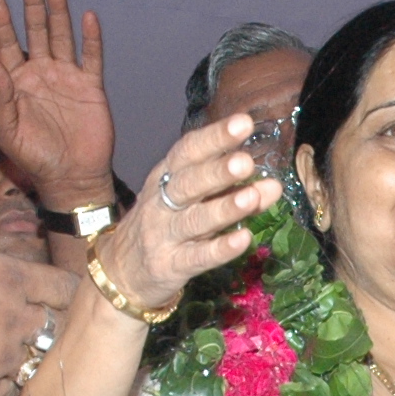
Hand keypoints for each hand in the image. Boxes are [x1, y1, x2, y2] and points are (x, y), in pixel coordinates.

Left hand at [0, 0, 116, 212]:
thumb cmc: (34, 158)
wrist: (71, 177)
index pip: (7, 44)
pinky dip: (90, 37)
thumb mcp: (8, 132)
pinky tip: (87, 17)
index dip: (2, 22)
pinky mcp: (90, 86)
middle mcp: (41, 74)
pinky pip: (91, 57)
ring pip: (62, 37)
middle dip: (32, 6)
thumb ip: (0, 99)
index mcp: (17, 83)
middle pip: (35, 32)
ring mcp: (66, 78)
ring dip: (58, 13)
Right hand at [0, 222, 79, 395]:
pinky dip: (3, 384)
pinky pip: (11, 391)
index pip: (64, 288)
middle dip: (44, 325)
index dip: (64, 293)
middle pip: (54, 326)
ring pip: (34, 360)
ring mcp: (0, 358)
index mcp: (8, 276)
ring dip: (23, 355)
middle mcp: (13, 318)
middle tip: (26, 325)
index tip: (58, 298)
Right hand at [93, 116, 278, 311]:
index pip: (188, 151)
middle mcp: (161, 202)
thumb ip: (229, 190)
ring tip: (251, 197)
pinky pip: (197, 257)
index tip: (243, 124)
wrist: (121, 272)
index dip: (215, 137)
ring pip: (195, 220)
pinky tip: (243, 239)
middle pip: (189, 183)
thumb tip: (273, 185)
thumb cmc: (163, 226)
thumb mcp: (190, 202)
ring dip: (224, 208)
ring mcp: (163, 235)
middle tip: (246, 162)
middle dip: (218, 171)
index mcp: (166, 177)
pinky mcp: (170, 266)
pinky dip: (220, 249)